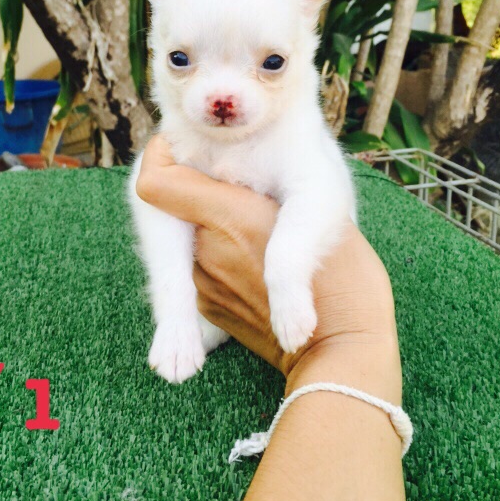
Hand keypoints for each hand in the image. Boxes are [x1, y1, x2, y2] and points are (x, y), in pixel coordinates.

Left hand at [136, 135, 401, 400]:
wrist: (343, 348)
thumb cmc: (342, 273)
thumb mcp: (311, 210)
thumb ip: (254, 183)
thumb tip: (222, 163)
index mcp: (227, 216)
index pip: (156, 179)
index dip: (167, 158)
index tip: (195, 152)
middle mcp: (204, 251)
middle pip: (177, 205)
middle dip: (204, 193)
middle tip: (250, 192)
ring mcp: (203, 284)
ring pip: (191, 236)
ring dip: (215, 226)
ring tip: (263, 231)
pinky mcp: (209, 308)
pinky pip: (203, 268)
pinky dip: (222, 258)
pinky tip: (260, 264)